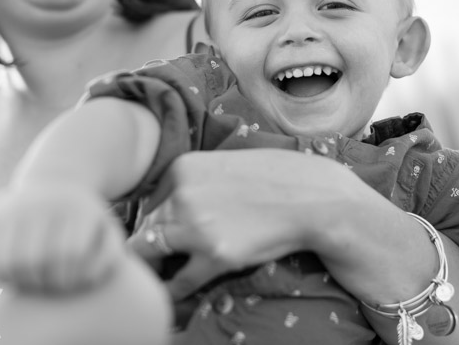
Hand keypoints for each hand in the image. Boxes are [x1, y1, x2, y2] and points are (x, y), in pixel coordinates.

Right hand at [0, 183, 124, 292]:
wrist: (56, 182)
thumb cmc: (85, 222)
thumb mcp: (107, 232)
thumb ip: (109, 257)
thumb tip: (88, 278)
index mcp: (77, 207)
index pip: (71, 252)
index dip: (71, 277)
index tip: (71, 282)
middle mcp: (44, 202)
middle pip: (37, 260)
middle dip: (46, 283)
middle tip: (52, 285)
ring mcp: (15, 207)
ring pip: (11, 263)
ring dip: (23, 283)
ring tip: (37, 281)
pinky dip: (4, 276)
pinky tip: (20, 273)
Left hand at [126, 150, 357, 299]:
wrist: (312, 198)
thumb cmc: (274, 178)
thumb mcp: (225, 165)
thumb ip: (194, 180)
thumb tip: (169, 204)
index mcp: (183, 168)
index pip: (149, 201)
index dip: (152, 221)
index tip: (157, 234)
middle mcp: (182, 195)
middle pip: (146, 226)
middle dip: (147, 245)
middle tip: (154, 259)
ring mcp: (196, 226)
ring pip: (151, 252)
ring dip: (153, 267)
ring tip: (158, 276)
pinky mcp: (214, 255)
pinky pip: (179, 280)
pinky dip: (172, 290)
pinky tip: (173, 292)